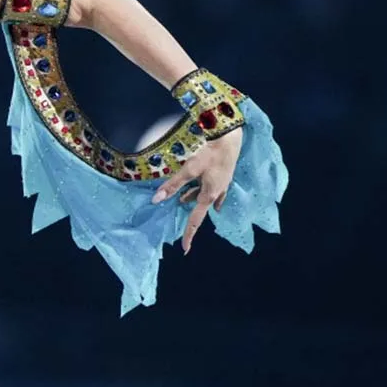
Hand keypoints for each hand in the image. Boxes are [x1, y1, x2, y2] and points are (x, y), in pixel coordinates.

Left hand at [151, 127, 243, 253]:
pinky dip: (201, 191)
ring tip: (181, 201)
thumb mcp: (189, 169)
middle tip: (181, 221)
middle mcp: (217, 193)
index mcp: (209, 195)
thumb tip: (156, 200)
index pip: (195, 220)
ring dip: (192, 199)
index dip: (189, 234)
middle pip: (200, 208)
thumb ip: (172, 185)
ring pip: (204, 197)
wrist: (230, 137)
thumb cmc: (210, 153)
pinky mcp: (222, 176)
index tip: (185, 249)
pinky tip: (198, 192)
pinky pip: (210, 189)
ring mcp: (221, 185)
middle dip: (190, 214)